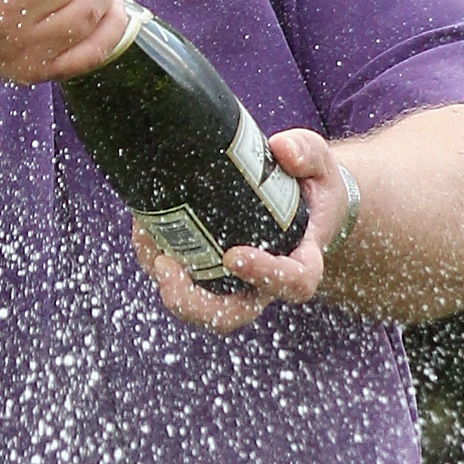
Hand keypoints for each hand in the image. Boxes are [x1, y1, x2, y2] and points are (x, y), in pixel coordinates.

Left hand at [133, 127, 351, 332]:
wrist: (303, 203)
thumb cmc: (312, 186)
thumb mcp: (320, 163)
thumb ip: (307, 153)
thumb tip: (281, 150)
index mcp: (302, 261)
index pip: (293, 281)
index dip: (264, 276)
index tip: (234, 255)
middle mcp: (264, 283)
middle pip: (232, 314)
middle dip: (195, 304)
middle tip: (167, 269)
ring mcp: (234, 283)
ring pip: (199, 306)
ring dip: (166, 283)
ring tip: (147, 241)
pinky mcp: (209, 273)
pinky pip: (180, 280)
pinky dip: (155, 259)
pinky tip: (143, 230)